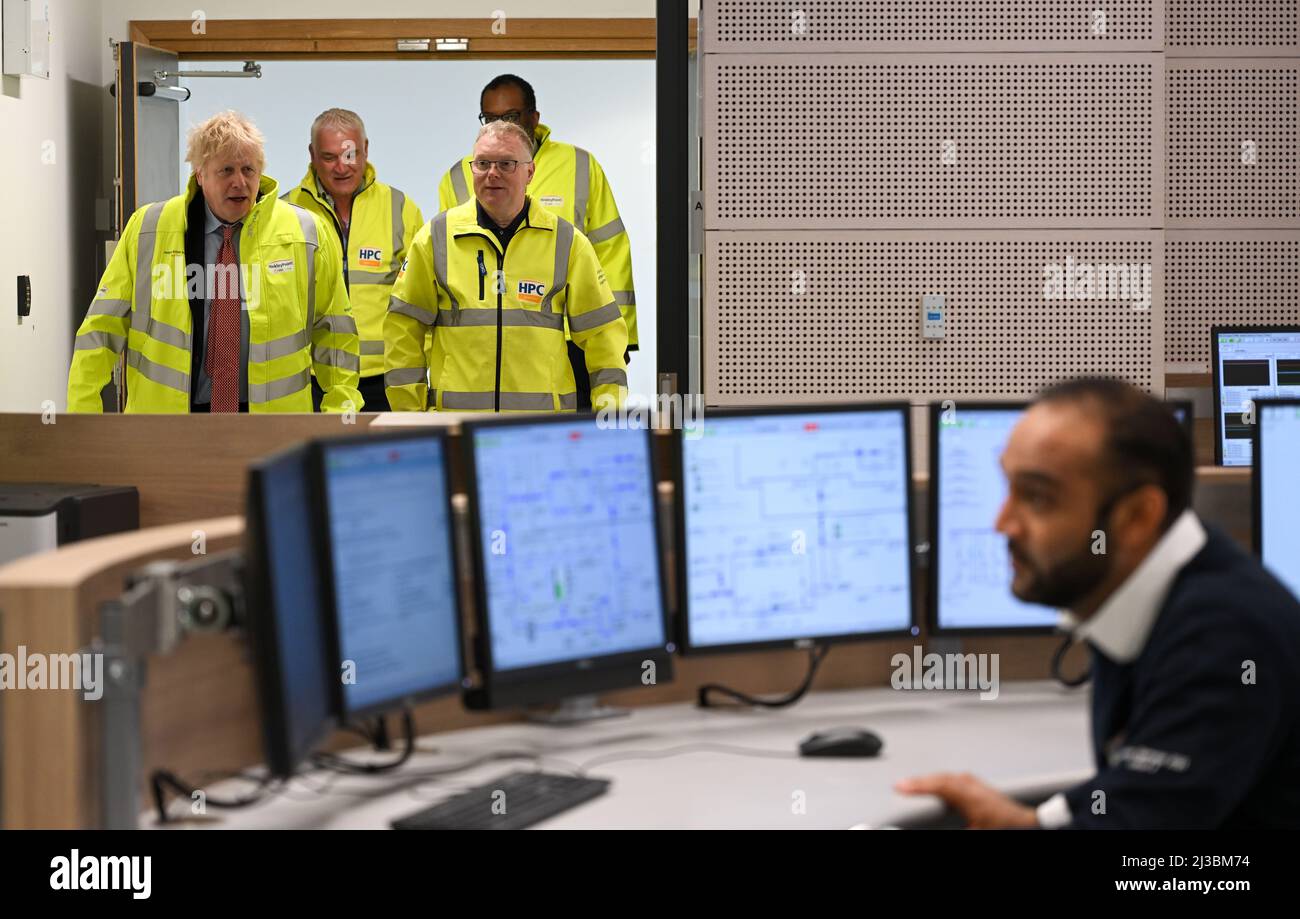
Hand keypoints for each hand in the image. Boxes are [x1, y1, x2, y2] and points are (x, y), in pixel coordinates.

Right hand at [894, 773, 1038, 828]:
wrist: (1026, 824)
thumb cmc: (1003, 826)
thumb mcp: (976, 830)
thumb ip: (950, 826)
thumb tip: (928, 825)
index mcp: (970, 795)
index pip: (938, 785)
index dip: (917, 785)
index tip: (899, 787)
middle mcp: (972, 785)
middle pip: (939, 778)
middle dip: (917, 781)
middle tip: (898, 785)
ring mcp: (975, 783)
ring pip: (945, 776)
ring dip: (927, 780)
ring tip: (910, 784)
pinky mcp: (976, 785)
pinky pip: (951, 778)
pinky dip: (937, 781)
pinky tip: (932, 784)